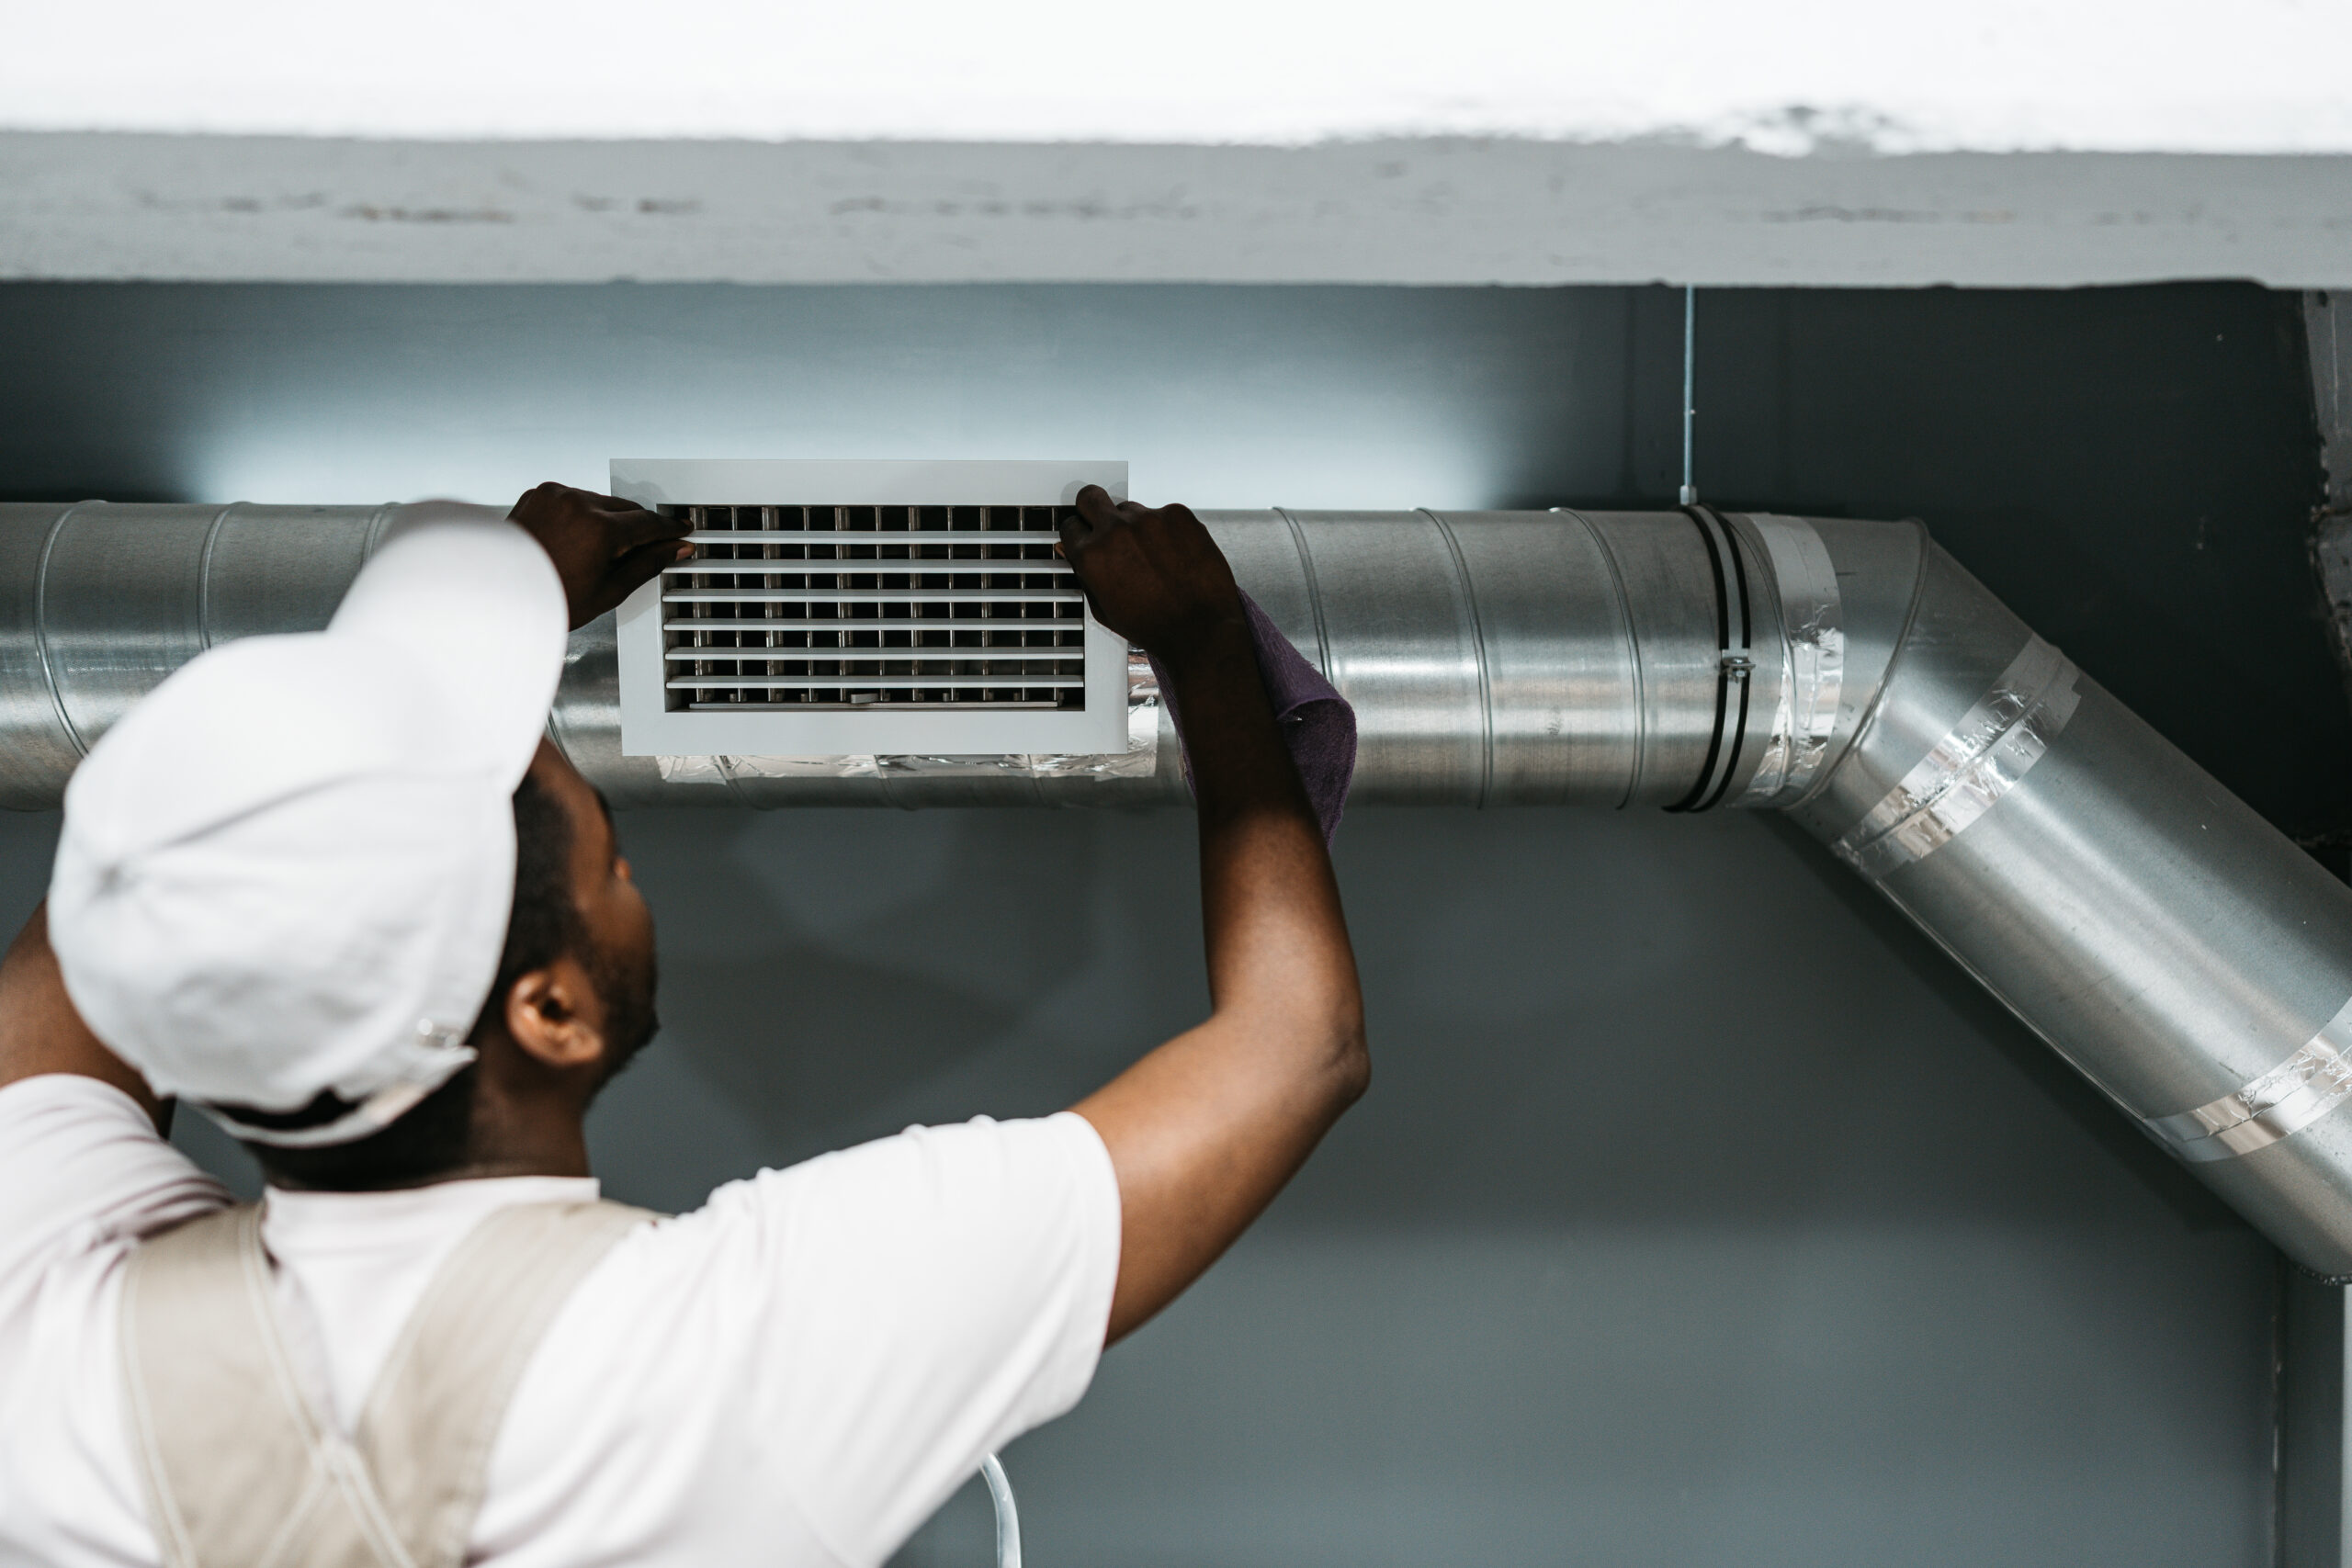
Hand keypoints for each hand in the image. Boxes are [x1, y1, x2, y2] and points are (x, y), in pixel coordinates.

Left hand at [508, 483, 693, 628]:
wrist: (498, 595)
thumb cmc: (547, 597)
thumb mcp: (609, 590)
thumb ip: (648, 563)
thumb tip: (673, 549)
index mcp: (598, 528)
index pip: (648, 523)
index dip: (669, 530)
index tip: (680, 532)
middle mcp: (576, 504)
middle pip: (625, 509)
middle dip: (635, 528)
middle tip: (639, 551)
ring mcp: (554, 496)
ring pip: (600, 501)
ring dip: (607, 520)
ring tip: (597, 552)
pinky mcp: (538, 494)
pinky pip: (573, 498)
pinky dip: (580, 514)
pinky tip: (575, 539)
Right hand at [1057, 486, 1244, 661]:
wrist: (1200, 628)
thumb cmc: (1155, 626)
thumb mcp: (1104, 609)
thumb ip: (1083, 574)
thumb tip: (1072, 551)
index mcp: (1093, 556)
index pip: (1070, 526)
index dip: (1078, 534)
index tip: (1085, 537)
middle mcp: (1117, 531)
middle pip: (1090, 496)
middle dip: (1092, 508)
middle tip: (1102, 522)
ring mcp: (1148, 519)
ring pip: (1130, 508)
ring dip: (1135, 526)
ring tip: (1150, 555)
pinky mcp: (1178, 515)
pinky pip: (1163, 514)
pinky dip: (1166, 530)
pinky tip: (1172, 554)